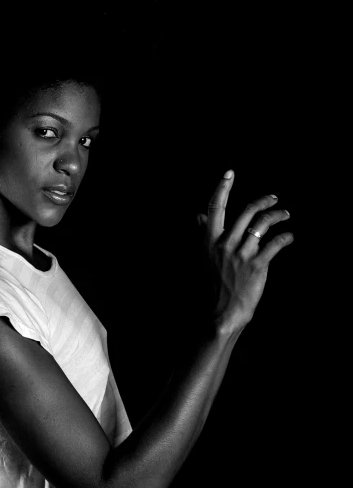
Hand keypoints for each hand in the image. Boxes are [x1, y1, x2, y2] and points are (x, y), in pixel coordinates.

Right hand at [197, 170, 293, 334]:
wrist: (221, 314)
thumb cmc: (214, 286)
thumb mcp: (205, 258)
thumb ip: (204, 234)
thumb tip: (199, 216)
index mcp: (210, 242)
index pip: (215, 209)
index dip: (222, 188)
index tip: (229, 173)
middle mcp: (225, 245)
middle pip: (246, 211)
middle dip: (264, 201)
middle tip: (274, 199)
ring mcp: (242, 255)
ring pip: (263, 224)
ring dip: (278, 215)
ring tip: (285, 215)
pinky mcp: (258, 266)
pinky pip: (275, 244)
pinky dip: (286, 237)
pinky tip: (289, 237)